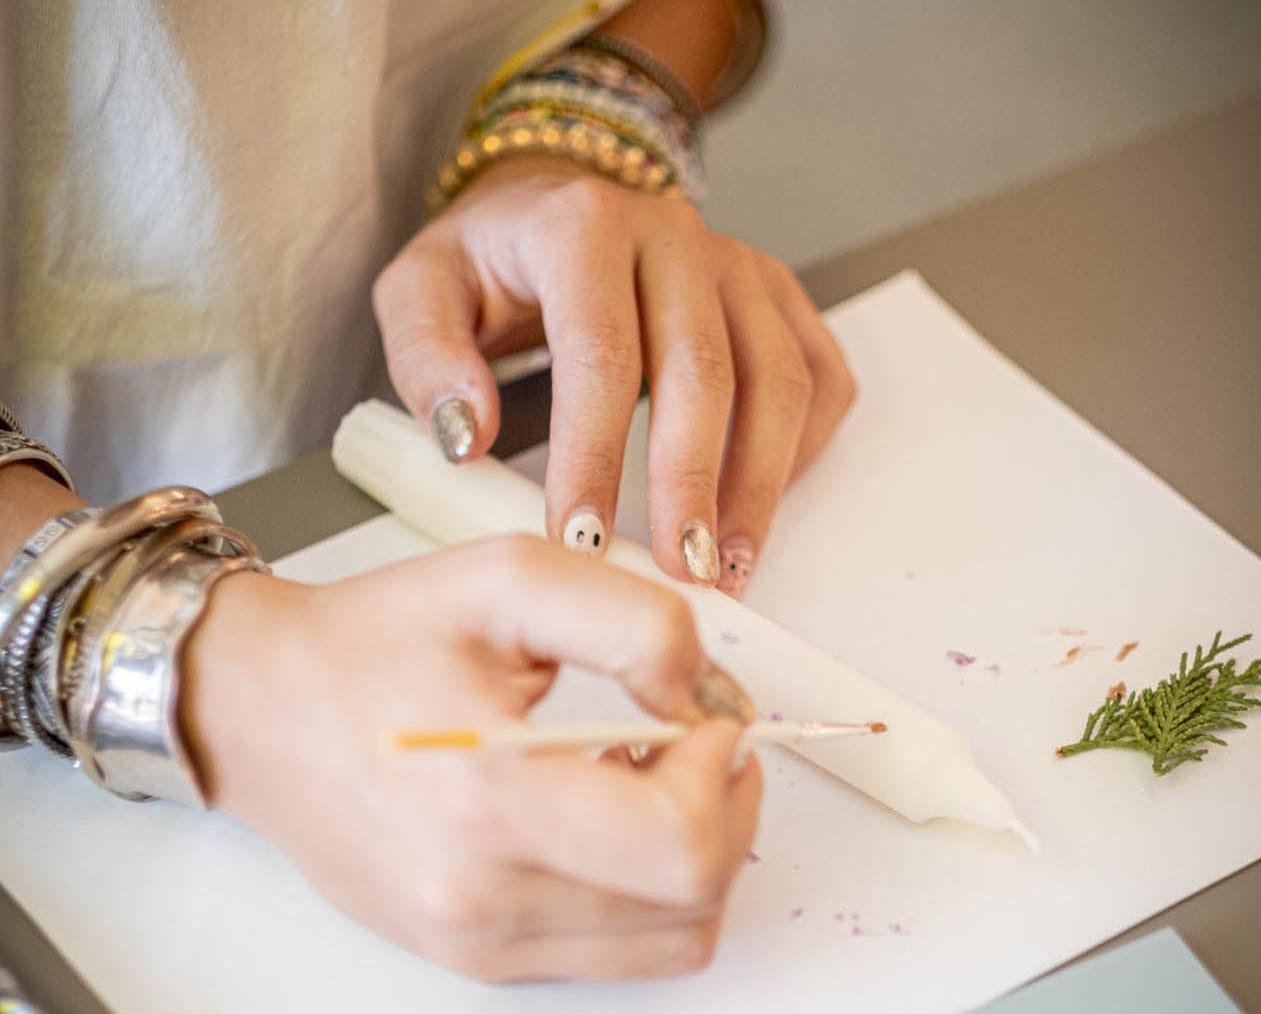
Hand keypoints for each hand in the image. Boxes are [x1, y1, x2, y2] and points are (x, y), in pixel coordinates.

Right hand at [181, 535, 760, 980]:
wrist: (264, 708)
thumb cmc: (375, 640)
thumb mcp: (511, 576)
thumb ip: (634, 621)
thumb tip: (705, 694)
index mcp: (487, 801)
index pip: (678, 846)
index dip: (724, 773)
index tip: (706, 714)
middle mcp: (481, 899)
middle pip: (692, 904)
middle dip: (726, 809)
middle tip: (695, 738)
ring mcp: (476, 941)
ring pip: (670, 940)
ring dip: (693, 851)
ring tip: (648, 769)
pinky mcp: (474, 955)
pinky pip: (617, 953)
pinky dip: (646, 887)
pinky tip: (608, 808)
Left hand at [372, 157, 855, 593]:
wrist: (551, 201)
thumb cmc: (492, 257)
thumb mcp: (419, 290)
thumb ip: (429, 360)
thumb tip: (469, 438)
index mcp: (583, 227)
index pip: (600, 354)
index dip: (596, 457)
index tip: (583, 541)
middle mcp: (673, 234)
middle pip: (705, 370)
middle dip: (693, 485)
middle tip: (677, 573)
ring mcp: (737, 263)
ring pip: (777, 379)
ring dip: (760, 483)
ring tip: (726, 564)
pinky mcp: (775, 292)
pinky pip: (817, 373)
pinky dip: (805, 446)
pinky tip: (762, 500)